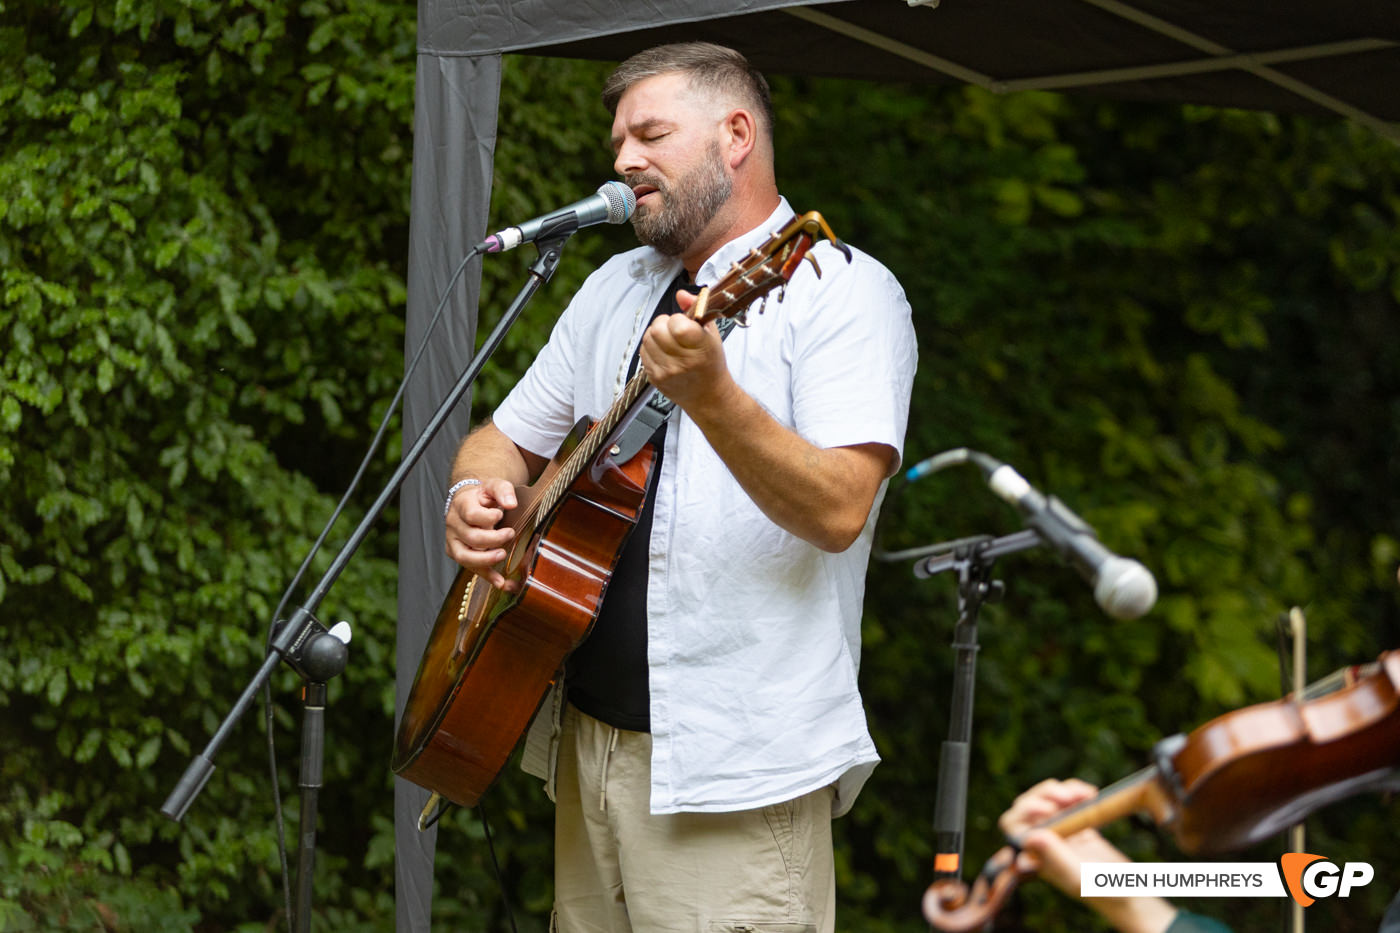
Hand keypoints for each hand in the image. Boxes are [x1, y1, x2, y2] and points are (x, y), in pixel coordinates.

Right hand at [444, 477, 519, 591]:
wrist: (470, 502)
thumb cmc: (484, 495)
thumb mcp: (494, 485)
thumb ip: (503, 491)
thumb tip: (511, 504)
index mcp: (461, 505)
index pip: (471, 515)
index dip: (487, 518)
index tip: (500, 515)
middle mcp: (454, 524)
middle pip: (471, 537)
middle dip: (492, 539)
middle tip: (510, 534)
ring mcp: (454, 541)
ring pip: (465, 556)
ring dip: (485, 560)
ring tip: (502, 556)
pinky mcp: (459, 553)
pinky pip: (471, 568)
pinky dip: (487, 576)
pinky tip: (501, 583)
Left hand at [639, 290, 735, 410]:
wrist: (708, 396)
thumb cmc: (711, 364)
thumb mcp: (712, 334)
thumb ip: (696, 309)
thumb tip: (681, 294)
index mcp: (701, 348)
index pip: (677, 324)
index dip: (678, 319)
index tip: (684, 324)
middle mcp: (683, 362)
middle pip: (657, 329)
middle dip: (664, 324)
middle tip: (674, 330)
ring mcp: (667, 371)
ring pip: (647, 339)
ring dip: (656, 334)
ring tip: (668, 340)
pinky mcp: (654, 378)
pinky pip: (643, 352)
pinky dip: (651, 347)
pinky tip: (663, 351)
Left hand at [1000, 779, 1177, 932]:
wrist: (1129, 893)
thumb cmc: (1104, 892)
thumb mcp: (1080, 877)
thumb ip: (1055, 858)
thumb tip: (1031, 835)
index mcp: (1035, 855)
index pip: (1013, 825)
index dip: (1025, 811)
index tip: (1050, 809)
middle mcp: (1042, 843)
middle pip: (1027, 806)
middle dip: (1045, 795)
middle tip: (1068, 797)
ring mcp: (1059, 832)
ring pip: (1047, 799)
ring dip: (1062, 790)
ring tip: (1084, 795)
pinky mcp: (1076, 825)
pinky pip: (1067, 800)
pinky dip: (1076, 791)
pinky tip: (1091, 794)